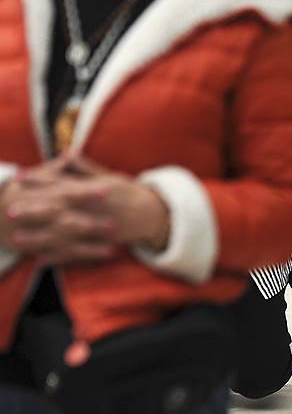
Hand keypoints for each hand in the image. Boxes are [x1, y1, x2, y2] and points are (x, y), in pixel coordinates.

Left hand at [2, 156, 169, 265]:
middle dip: (35, 209)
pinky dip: (60, 257)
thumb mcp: (109, 176)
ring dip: (41, 236)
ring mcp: (100, 226)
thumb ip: (84, 169)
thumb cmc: (130, 193)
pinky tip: (41, 259)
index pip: (64, 183)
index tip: (20, 179)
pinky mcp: (103, 243)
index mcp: (96, 188)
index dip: (41, 181)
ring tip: (18, 239)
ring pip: (67, 232)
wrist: (155, 214)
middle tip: (11, 210)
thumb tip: (65, 154)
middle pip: (61, 208)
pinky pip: (80, 252)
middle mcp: (96, 207)